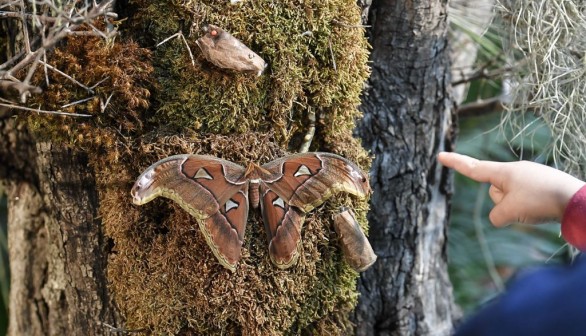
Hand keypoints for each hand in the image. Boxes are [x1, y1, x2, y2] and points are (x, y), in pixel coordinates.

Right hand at [438, 152, 584, 225]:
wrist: (576, 200)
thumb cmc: (541, 201)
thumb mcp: (510, 212)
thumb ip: (495, 216)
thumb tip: (499, 217)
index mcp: (504, 172)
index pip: (473, 168)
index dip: (455, 163)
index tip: (440, 156)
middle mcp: (515, 171)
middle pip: (494, 192)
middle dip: (502, 203)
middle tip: (523, 207)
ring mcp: (529, 177)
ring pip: (509, 198)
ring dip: (517, 207)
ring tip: (537, 208)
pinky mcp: (541, 185)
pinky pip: (525, 199)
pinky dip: (530, 207)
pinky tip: (544, 208)